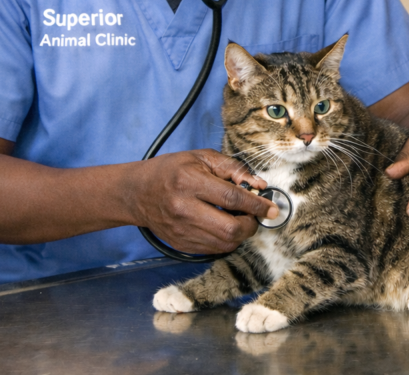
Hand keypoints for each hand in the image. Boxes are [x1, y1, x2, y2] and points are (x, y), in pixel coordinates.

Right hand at [130, 149, 278, 253]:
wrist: (137, 193)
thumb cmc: (171, 170)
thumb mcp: (201, 158)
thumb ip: (233, 169)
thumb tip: (259, 185)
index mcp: (190, 182)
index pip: (232, 198)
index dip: (257, 204)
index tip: (272, 208)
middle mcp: (184, 209)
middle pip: (230, 229)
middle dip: (251, 224)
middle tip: (255, 215)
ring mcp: (181, 230)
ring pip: (224, 243)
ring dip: (240, 234)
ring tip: (239, 218)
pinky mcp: (181, 243)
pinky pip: (214, 250)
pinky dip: (226, 240)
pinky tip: (224, 226)